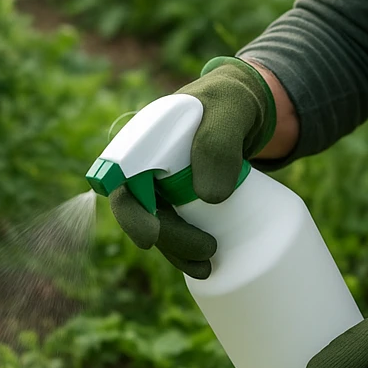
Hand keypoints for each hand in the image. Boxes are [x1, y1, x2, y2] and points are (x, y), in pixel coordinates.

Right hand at [110, 57, 274, 277]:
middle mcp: (145, 163)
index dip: (131, 212)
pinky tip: (204, 266)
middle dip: (166, 238)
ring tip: (208, 266)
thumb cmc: (233, 101)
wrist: (247, 107)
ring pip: (157, 224)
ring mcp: (161, 182)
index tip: (151, 237)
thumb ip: (219, 143)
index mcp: (144, 139)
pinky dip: (185, 248)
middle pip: (139, 210)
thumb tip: (209, 197)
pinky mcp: (181, 197)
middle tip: (208, 250)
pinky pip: (175, 226)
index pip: (121, 179)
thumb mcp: (231, 111)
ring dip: (176, 251)